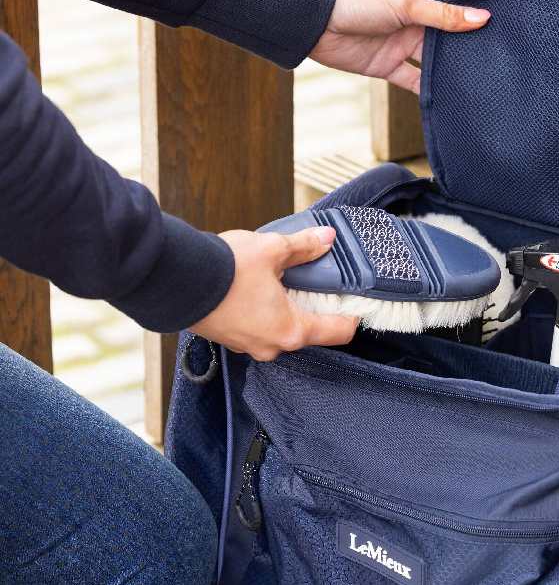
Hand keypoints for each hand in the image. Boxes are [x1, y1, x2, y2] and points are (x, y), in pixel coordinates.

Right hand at [191, 226, 357, 360]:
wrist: (174, 280)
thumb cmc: (222, 270)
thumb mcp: (271, 250)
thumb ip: (303, 247)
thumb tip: (326, 238)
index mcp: (291, 330)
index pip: (338, 332)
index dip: (352, 317)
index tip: (358, 304)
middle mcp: (272, 346)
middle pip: (309, 331)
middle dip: (315, 307)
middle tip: (319, 283)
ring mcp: (249, 346)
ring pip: (281, 330)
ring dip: (287, 309)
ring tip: (285, 281)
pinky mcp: (231, 339)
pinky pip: (258, 328)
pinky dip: (264, 312)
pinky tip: (259, 290)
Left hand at [308, 0, 489, 92]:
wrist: (312, 19)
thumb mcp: (404, 2)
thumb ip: (442, 15)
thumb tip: (481, 18)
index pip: (455, 2)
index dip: (476, 12)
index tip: (504, 23)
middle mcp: (415, 16)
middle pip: (449, 33)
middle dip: (468, 44)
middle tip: (500, 55)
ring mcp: (403, 42)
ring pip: (435, 59)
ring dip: (451, 68)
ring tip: (481, 78)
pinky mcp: (390, 65)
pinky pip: (414, 80)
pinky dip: (429, 90)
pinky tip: (449, 98)